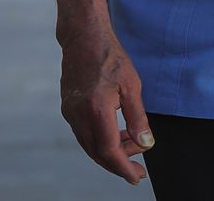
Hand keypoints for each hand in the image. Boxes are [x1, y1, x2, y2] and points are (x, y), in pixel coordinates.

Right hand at [58, 25, 152, 184]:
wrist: (84, 37)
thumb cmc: (111, 57)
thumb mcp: (132, 86)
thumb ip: (138, 117)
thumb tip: (146, 143)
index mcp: (96, 109)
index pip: (109, 151)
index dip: (123, 167)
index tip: (136, 177)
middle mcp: (78, 114)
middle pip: (97, 153)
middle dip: (119, 163)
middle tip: (138, 167)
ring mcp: (70, 112)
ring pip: (89, 145)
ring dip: (111, 150)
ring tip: (134, 144)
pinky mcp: (68, 107)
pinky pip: (84, 133)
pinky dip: (101, 139)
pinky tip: (117, 133)